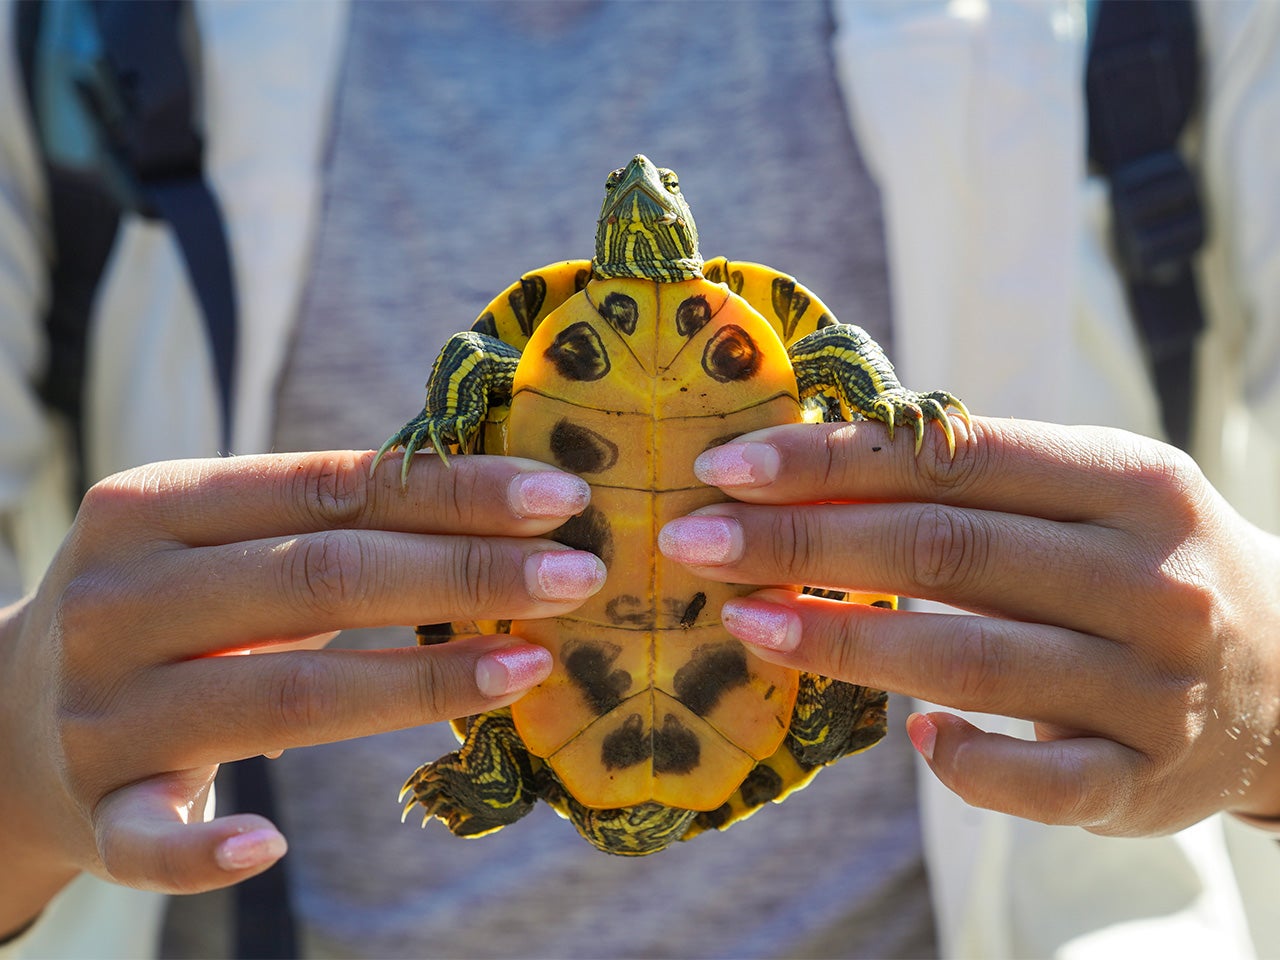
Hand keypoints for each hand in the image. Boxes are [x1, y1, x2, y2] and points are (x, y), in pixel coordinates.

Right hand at [0, 450, 602, 935]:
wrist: (9, 717)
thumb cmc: (170, 607)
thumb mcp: (222, 543)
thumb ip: (333, 523)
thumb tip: (507, 510)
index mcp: (153, 505)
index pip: (328, 485)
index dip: (451, 492)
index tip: (557, 498)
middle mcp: (119, 598)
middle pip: (321, 577)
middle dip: (464, 576)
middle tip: (578, 577)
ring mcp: (101, 710)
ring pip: (278, 695)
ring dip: (414, 686)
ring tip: (529, 669)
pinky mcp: (93, 810)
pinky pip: (147, 841)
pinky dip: (203, 851)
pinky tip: (270, 843)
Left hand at [657, 417, 1279, 835]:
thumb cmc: (1144, 562)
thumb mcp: (1091, 494)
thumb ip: (972, 479)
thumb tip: (806, 461)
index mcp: (1127, 483)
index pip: (952, 459)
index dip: (830, 460)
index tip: (726, 466)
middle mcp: (1149, 578)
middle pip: (946, 551)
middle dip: (804, 542)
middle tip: (693, 542)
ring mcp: (1152, 687)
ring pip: (976, 660)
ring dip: (845, 639)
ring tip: (746, 623)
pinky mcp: (1145, 779)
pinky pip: (1040, 783)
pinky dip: (968, 763)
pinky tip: (910, 738)